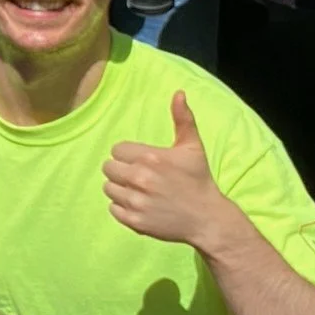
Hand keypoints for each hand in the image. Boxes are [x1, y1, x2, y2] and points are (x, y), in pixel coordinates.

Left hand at [103, 92, 237, 247]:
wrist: (206, 217)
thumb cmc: (198, 179)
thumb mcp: (192, 147)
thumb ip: (183, 118)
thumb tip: (178, 93)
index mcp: (150, 158)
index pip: (117, 150)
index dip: (127, 155)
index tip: (141, 161)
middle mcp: (140, 179)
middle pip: (108, 168)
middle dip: (121, 170)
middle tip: (138, 176)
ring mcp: (136, 202)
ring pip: (108, 188)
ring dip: (120, 188)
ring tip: (138, 190)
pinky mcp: (134, 222)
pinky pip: (113, 209)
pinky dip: (122, 207)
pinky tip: (139, 205)